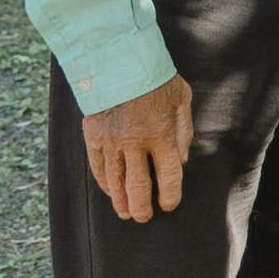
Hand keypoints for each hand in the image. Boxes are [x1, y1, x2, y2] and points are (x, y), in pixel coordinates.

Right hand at [82, 75, 193, 222]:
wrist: (119, 60)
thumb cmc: (155, 78)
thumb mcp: (182, 99)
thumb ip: (184, 131)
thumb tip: (182, 160)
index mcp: (162, 134)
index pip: (169, 175)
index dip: (169, 195)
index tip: (168, 205)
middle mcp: (136, 143)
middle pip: (139, 187)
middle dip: (142, 207)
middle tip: (144, 217)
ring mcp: (112, 141)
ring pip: (116, 182)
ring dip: (121, 202)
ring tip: (125, 213)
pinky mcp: (94, 136)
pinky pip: (98, 167)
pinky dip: (105, 184)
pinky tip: (110, 192)